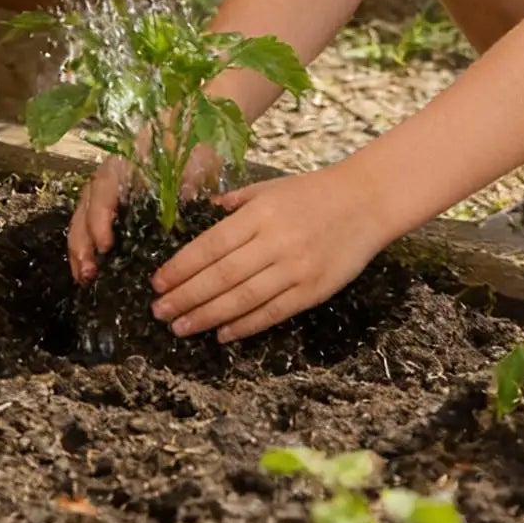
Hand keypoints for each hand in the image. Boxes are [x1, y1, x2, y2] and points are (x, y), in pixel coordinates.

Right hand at [68, 139, 224, 282]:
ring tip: (84, 276)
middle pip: (86, 203)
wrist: (194, 127)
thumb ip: (194, 187)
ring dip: (80, 245)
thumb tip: (203, 213)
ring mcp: (111, 186)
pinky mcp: (116, 201)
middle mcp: (113, 172)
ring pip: (84, 212)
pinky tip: (91, 266)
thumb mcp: (196, 163)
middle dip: (82, 240)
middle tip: (88, 273)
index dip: (99, 217)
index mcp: (130, 160)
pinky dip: (88, 242)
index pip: (104, 186)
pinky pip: (93, 218)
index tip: (105, 246)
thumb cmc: (193, 145)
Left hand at [148, 164, 387, 342]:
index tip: (157, 283)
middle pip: (221, 276)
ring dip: (208, 316)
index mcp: (260, 213)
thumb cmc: (313, 192)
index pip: (211, 245)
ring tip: (181, 327)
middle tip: (159, 312)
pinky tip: (222, 334)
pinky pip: (273, 312)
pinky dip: (246, 325)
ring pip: (243, 298)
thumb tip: (202, 215)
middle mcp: (275, 241)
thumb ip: (236, 203)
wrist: (366, 202)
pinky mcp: (314, 290)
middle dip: (186, 296)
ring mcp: (296, 268)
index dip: (181, 267)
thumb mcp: (271, 188)